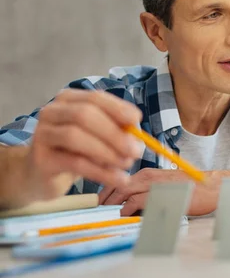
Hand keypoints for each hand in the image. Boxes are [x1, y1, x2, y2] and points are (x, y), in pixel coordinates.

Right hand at [27, 89, 141, 197]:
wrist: (42, 174)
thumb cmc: (75, 150)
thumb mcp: (99, 137)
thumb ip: (118, 133)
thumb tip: (139, 140)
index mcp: (69, 100)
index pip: (95, 98)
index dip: (118, 108)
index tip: (137, 120)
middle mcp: (52, 112)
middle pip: (85, 115)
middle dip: (114, 133)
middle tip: (135, 151)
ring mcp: (42, 134)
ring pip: (76, 137)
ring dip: (107, 152)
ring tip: (127, 165)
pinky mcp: (41, 159)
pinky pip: (74, 163)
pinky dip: (101, 172)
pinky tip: (118, 179)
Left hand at [99, 168, 219, 215]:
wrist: (210, 188)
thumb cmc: (190, 189)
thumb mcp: (165, 186)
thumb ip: (147, 192)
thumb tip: (129, 205)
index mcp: (148, 173)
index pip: (118, 179)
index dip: (105, 190)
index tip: (98, 201)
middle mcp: (148, 176)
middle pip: (116, 184)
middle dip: (103, 198)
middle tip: (95, 210)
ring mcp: (153, 184)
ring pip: (123, 191)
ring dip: (111, 204)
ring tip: (104, 214)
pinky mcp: (158, 194)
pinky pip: (135, 201)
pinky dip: (125, 209)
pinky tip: (123, 216)